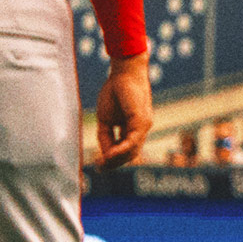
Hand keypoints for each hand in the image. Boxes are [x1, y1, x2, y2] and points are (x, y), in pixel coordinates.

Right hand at [94, 52, 153, 168]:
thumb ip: (106, 136)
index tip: (98, 165)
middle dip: (114, 163)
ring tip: (101, 164)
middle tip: (99, 168)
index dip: (112, 160)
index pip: (125, 150)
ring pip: (132, 151)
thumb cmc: (115, 92)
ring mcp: (143, 126)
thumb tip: (105, 154)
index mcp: (133, 129)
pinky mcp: (142, 121)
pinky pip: (132, 141)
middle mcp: (141, 129)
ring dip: (116, 160)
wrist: (123, 73)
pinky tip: (109, 155)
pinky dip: (121, 150)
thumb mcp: (106, 118)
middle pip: (130, 154)